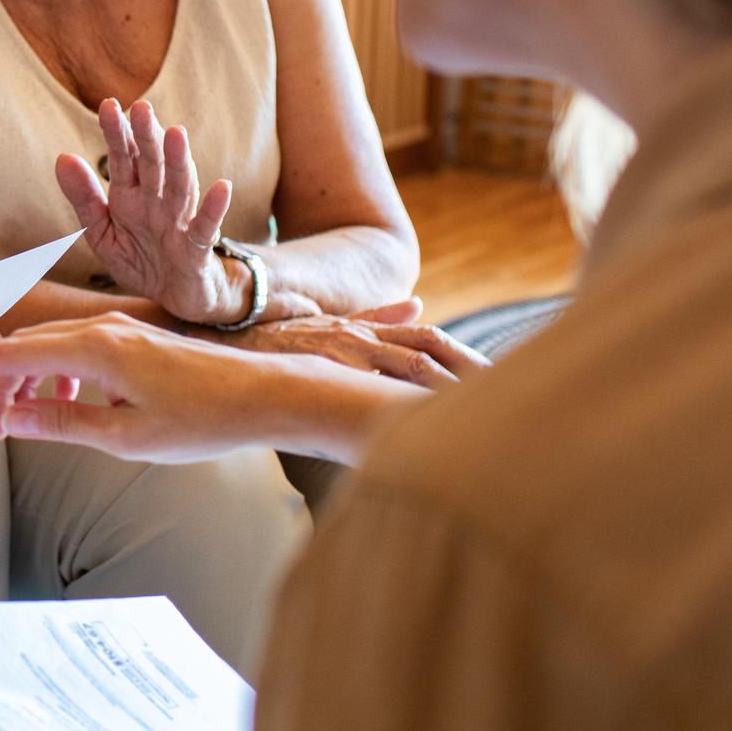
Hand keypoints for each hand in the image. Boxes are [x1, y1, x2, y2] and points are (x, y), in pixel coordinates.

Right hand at [0, 313, 375, 464]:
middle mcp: (103, 329)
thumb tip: (10, 420)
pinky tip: (67, 409)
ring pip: (53, 349)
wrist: (268, 397)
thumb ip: (62, 424)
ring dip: (30, 383)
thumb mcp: (125, 438)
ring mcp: (122, 332)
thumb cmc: (203, 421)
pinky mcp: (138, 343)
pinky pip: (80, 352)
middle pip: (26, 349)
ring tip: (23, 425)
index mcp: (94, 349)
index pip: (10, 354)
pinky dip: (60, 378)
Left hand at [54, 99, 310, 326]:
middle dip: (147, 137)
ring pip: (180, 187)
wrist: (173, 296)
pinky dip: (214, 208)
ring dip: (179, 161)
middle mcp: (156, 200)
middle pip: (152, 164)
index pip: (124, 157)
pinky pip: (206, 227)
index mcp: (130, 194)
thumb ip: (83, 198)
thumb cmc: (139, 259)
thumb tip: (62, 157)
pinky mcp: (196, 248)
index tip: (108, 105)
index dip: (117, 133)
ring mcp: (179, 221)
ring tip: (176, 133)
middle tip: (141, 107)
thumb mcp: (101, 232)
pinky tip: (222, 186)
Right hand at [233, 298, 490, 387]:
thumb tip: (419, 303)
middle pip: (429, 352)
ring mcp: (344, 354)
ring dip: (444, 389)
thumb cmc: (280, 341)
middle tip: (505, 395)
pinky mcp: (325, 369)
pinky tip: (424, 427)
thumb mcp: (334, 324)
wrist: (227, 341)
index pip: (429, 341)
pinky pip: (371, 391)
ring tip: (478, 412)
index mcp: (367, 332)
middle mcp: (361, 339)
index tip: (497, 376)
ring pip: (409, 369)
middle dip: (467, 373)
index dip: (464, 356)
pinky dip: (399, 405)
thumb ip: (378, 318)